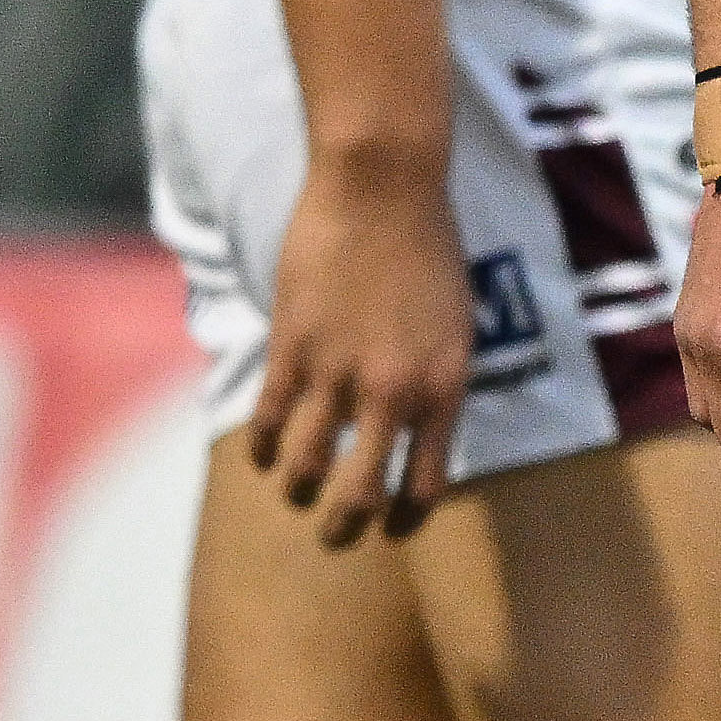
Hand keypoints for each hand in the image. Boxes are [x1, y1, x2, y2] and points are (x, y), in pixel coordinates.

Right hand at [248, 154, 477, 545]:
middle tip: (335, 534)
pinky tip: (263, 455)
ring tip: (295, 492)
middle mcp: (394, 393)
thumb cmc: (429, 247)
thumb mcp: (457, 324)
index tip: (391, 529)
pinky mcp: (292, 348)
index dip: (405, 519)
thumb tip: (413, 431)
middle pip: (362, 494)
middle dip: (345, 527)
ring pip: (306, 467)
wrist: (384, 186)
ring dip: (298, 491)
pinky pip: (271, 420)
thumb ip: (436, 383)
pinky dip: (264, 448)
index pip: (426, 485)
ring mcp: (338, 373)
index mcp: (445, 389)